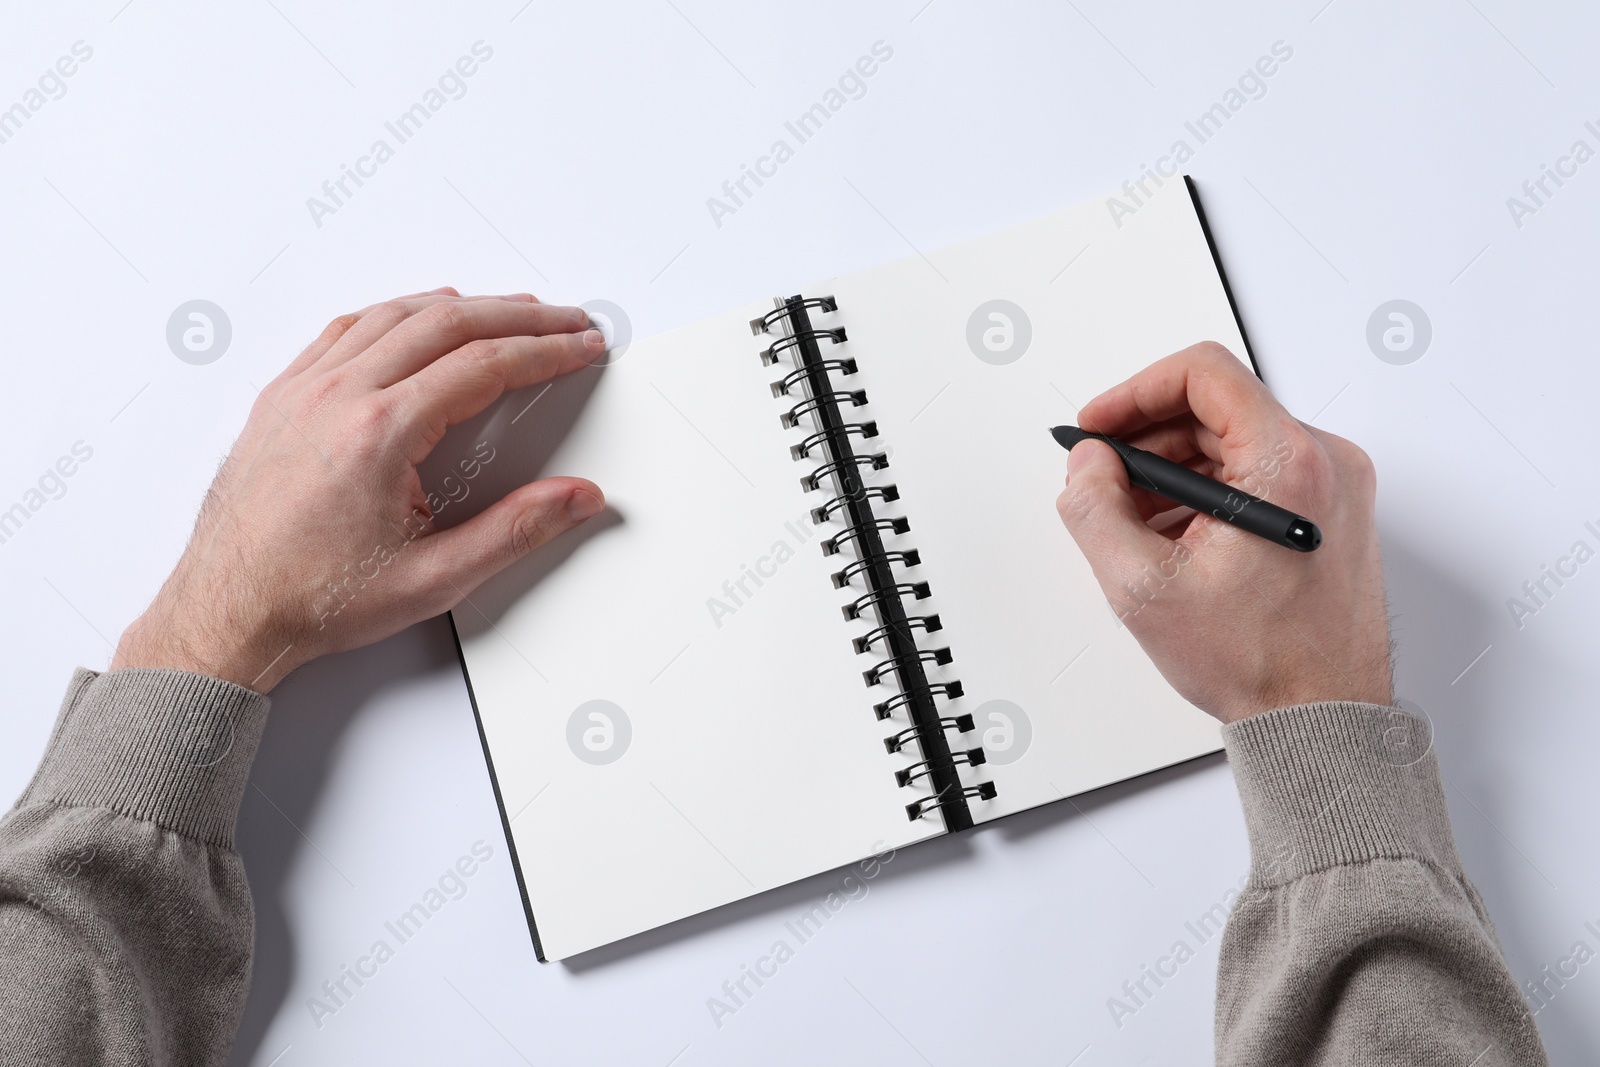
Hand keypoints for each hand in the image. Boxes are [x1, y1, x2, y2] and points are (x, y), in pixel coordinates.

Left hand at [112, 287, 607, 692]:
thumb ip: (516, 532)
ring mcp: (303, 389)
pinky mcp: (280, 397)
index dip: (546, 351)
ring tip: (507, 309)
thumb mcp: (434, 579)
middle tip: (563, 319)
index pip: (484, 366)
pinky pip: (345, 329)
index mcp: (379, 433)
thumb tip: (576, 498)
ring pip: (395, 314)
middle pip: (447, 323)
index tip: (580, 347)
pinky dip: (395, 313)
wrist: (227, 613)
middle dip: (519, 316)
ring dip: (461, 305)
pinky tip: (416, 316)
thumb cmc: (312, 599)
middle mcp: (337, 396)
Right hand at [1055, 342, 1391, 722]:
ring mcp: (1336, 487)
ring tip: (1133, 520)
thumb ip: (1095, 509)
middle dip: (1147, 439)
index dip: (1134, 392)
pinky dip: (1208, 492)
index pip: (1203, 374)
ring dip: (1173, 469)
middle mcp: (1326, 462)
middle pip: (1216, 408)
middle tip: (1102, 476)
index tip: (1100, 427)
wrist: (1323, 720)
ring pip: (1234, 443)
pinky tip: (1173, 537)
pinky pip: (1258, 475)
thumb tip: (1087, 466)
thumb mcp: (1143, 588)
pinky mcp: (1333, 513)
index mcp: (1289, 464)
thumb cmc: (1261, 664)